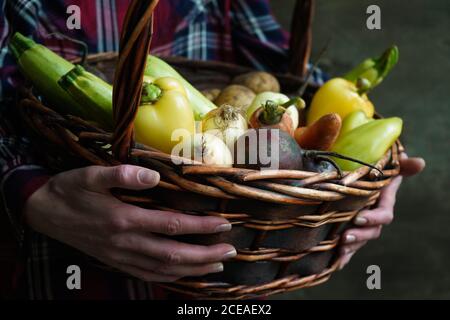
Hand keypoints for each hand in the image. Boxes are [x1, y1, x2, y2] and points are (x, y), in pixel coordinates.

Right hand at [24, 165, 235, 281]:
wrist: (43, 213)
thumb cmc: (70, 191)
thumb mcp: (90, 175)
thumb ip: (122, 174)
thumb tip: (153, 175)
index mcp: (123, 219)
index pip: (171, 225)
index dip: (199, 226)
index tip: (223, 223)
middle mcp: (125, 242)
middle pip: (173, 254)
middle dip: (205, 254)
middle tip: (229, 249)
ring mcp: (121, 256)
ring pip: (163, 269)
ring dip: (193, 269)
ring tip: (217, 265)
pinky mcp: (116, 261)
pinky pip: (148, 274)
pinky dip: (171, 277)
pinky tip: (185, 274)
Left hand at [339, 154, 424, 268]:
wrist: (366, 171)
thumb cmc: (379, 166)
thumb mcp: (390, 164)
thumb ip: (403, 165)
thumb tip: (419, 163)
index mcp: (383, 202)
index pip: (383, 215)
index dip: (373, 218)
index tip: (358, 218)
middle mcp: (374, 215)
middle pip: (371, 232)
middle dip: (359, 236)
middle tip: (344, 237)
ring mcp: (363, 223)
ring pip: (360, 239)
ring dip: (351, 247)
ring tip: (339, 251)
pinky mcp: (351, 226)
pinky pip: (349, 242)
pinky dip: (344, 254)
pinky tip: (336, 263)